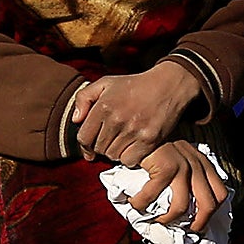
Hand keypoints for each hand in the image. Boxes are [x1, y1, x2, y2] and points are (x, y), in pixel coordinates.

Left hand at [69, 63, 202, 165]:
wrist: (168, 85)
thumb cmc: (134, 85)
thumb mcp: (105, 83)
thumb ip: (84, 97)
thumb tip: (76, 120)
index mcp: (103, 106)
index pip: (84, 138)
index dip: (85, 145)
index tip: (90, 147)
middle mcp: (116, 120)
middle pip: (98, 149)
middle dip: (101, 147)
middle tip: (110, 141)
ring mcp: (133, 131)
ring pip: (113, 156)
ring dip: (115, 152)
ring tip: (122, 142)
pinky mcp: (149, 140)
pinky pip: (129, 160)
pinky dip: (129, 158)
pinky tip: (133, 147)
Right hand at [128, 141, 225, 232]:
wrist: (137, 129)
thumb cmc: (153, 151)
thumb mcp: (177, 161)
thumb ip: (186, 178)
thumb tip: (187, 210)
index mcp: (203, 163)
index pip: (220, 193)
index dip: (212, 213)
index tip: (198, 222)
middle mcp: (197, 163)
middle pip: (209, 203)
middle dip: (198, 223)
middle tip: (184, 230)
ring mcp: (182, 164)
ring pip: (183, 205)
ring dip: (167, 218)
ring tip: (157, 219)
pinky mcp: (165, 165)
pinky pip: (154, 196)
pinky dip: (142, 204)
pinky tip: (136, 204)